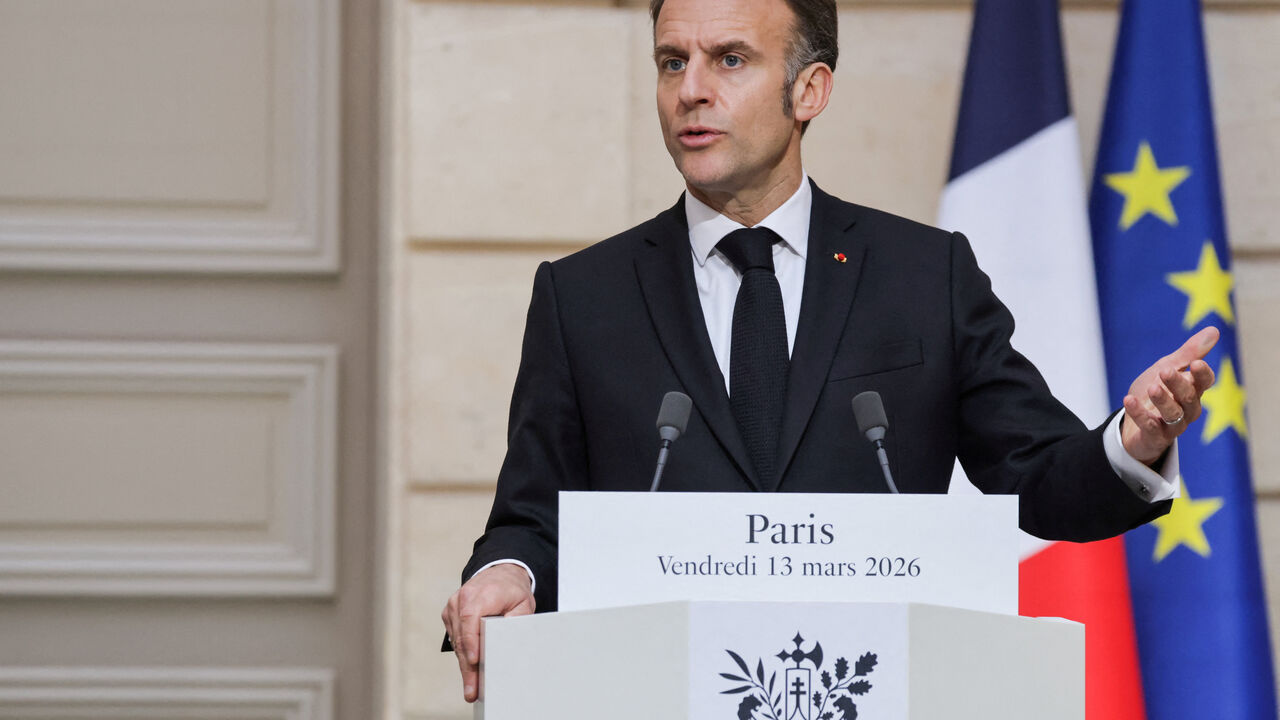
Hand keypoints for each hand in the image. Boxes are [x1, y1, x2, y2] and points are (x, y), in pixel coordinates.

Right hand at [441, 563, 534, 702]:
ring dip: (464, 664)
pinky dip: (462, 653)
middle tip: (472, 690)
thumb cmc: (512, 589)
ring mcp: (452, 607)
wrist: (500, 573)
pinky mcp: (450, 614)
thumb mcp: (522, 603)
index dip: (471, 642)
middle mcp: (461, 599)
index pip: (470, 620)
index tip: (473, 661)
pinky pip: (455, 638)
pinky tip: (469, 670)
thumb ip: (515, 621)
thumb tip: (508, 643)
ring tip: (471, 687)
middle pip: (462, 637)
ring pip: (457, 641)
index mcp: (479, 594)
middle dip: (467, 666)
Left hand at [1121, 326, 1218, 463]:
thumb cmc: (1154, 391)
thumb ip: (1188, 353)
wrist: (1132, 423)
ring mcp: (1172, 425)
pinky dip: (1140, 414)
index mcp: (1192, 390)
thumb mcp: (1167, 368)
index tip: (1196, 363)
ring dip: (1163, 401)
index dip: (1203, 374)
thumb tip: (1214, 330)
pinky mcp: (1155, 437)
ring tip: (1151, 388)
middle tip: (1165, 371)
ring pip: (1174, 414)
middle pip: (1188, 397)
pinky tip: (1129, 401)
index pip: (1205, 382)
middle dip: (1178, 384)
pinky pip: (1150, 427)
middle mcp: (1187, 409)